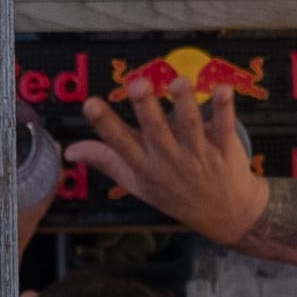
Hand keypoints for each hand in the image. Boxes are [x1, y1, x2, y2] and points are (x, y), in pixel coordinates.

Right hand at [77, 86, 281, 248]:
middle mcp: (170, 159)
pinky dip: (224, 109)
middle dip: (147, 107)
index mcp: (145, 166)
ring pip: (191, 125)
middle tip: (137, 84)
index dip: (105, 124)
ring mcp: (199, 154)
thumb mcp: (137, 184)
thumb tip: (71, 149)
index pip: (121, 144)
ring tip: (178, 83)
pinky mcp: (224, 148)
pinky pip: (225, 125)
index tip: (91, 104)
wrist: (226, 214)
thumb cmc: (176, 195)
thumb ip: (106, 161)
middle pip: (157, 131)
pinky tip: (222, 89)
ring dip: (185, 103)